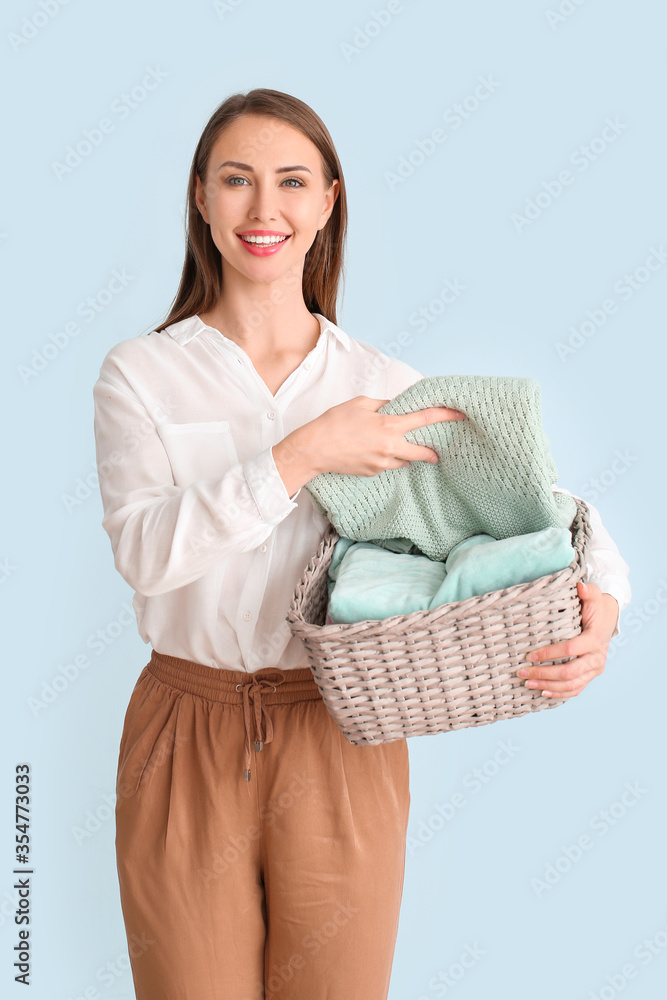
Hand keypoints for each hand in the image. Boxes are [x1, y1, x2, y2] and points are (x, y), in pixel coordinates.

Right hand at [304, 395, 466, 476]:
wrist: (314, 449)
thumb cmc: (334, 423)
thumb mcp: (361, 404)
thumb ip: (384, 405)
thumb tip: (396, 407)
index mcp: (389, 426)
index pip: (424, 419)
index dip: (445, 416)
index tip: (459, 415)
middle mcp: (390, 447)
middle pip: (422, 452)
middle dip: (431, 452)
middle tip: (436, 451)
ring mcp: (382, 463)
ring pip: (403, 460)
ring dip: (404, 453)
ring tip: (390, 446)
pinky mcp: (373, 473)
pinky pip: (388, 465)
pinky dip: (387, 459)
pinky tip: (373, 451)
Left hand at [516, 582, 618, 698]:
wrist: (607, 620)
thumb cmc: (595, 607)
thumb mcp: (594, 596)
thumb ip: (588, 591)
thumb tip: (580, 585)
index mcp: (595, 639)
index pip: (570, 649)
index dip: (549, 654)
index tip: (529, 655)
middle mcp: (597, 658)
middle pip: (569, 673)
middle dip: (545, 674)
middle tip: (523, 673)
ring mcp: (595, 670)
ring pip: (572, 685)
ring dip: (549, 686)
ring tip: (528, 683)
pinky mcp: (590, 676)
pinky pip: (576, 690)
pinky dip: (560, 694)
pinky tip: (543, 692)